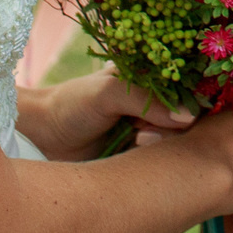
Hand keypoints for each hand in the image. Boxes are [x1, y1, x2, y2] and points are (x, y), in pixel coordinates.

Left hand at [18, 71, 191, 160]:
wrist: (42, 138)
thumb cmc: (72, 104)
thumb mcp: (109, 94)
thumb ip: (148, 101)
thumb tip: (189, 118)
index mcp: (150, 75)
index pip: (189, 83)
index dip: (190, 96)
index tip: (178, 111)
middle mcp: (154, 99)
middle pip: (189, 113)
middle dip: (174, 124)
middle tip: (145, 128)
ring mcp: (149, 125)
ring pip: (178, 137)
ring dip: (163, 140)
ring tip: (137, 138)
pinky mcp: (141, 151)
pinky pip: (163, 156)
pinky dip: (156, 156)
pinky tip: (135, 147)